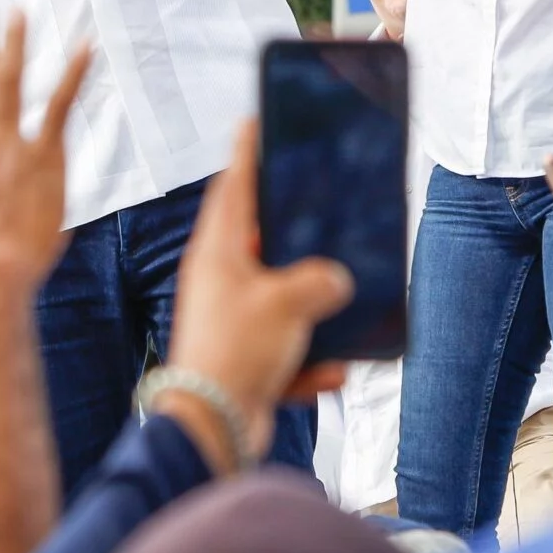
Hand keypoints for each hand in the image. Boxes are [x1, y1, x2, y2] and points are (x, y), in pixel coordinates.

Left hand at [164, 120, 353, 469]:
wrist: (210, 429)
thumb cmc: (235, 355)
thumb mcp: (288, 304)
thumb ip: (320, 280)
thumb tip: (335, 280)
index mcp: (218, 253)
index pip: (234, 188)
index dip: (248, 155)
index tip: (253, 123)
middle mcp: (221, 282)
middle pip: (261, 242)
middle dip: (295, 236)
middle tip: (320, 212)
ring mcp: (232, 321)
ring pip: (282, 299)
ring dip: (313, 308)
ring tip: (341, 306)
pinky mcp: (245, 358)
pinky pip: (289, 349)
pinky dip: (311, 361)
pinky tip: (330, 371)